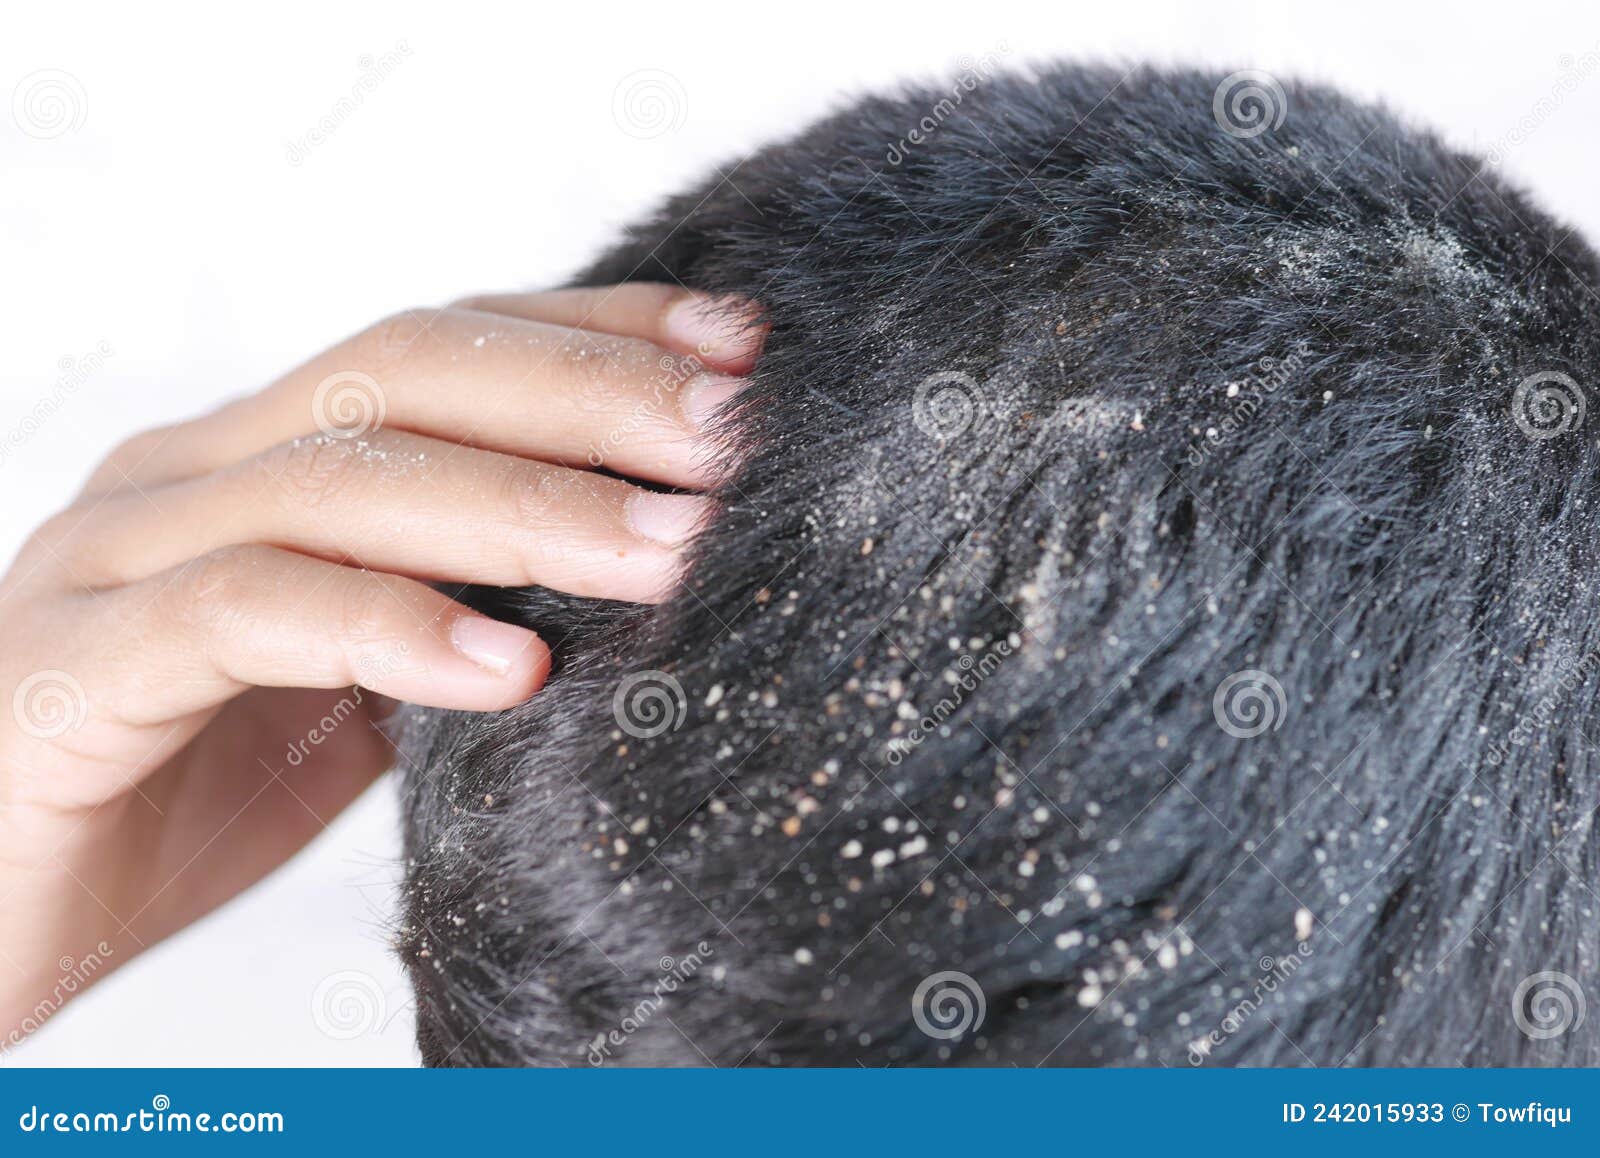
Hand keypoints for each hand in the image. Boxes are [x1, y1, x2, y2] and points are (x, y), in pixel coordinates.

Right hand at [0, 284, 759, 1034]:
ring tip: (668, 553)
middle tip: (730, 444)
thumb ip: (448, 618)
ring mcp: (118, 555)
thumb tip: (638, 580)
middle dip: (585, 395)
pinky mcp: (72, 665)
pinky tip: (508, 672)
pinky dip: (388, 629)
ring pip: (339, 480)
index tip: (739, 352)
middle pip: (402, 374)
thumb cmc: (176, 798)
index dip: (593, 330)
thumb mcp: (349, 693)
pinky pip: (243, 615)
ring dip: (526, 510)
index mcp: (257, 457)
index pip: (444, 345)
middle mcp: (186, 473)